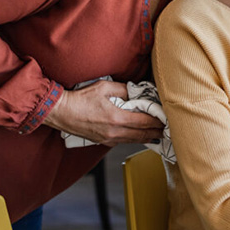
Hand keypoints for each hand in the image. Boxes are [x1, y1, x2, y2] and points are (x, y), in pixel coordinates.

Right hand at [43, 80, 164, 145]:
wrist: (61, 112)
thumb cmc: (80, 99)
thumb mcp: (104, 87)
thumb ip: (124, 89)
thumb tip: (137, 91)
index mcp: (117, 118)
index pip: (145, 122)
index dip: (158, 121)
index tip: (167, 119)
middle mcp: (115, 131)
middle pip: (142, 134)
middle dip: (157, 132)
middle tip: (168, 130)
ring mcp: (109, 138)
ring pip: (134, 140)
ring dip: (148, 138)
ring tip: (159, 135)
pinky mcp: (103, 141)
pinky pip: (124, 141)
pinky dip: (135, 139)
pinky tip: (140, 137)